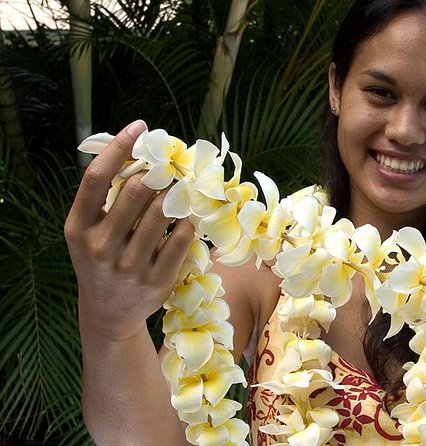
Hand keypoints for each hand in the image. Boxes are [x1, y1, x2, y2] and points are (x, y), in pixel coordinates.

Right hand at [64, 120, 193, 339]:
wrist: (109, 313)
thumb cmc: (101, 260)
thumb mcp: (89, 231)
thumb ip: (105, 199)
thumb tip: (138, 152)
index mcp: (77, 228)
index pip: (96, 178)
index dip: (119, 147)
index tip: (140, 126)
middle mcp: (99, 247)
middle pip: (134, 192)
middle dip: (157, 172)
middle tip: (170, 164)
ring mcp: (129, 266)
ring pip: (162, 214)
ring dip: (176, 193)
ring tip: (181, 187)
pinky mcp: (156, 280)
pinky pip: (180, 239)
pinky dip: (188, 221)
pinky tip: (189, 214)